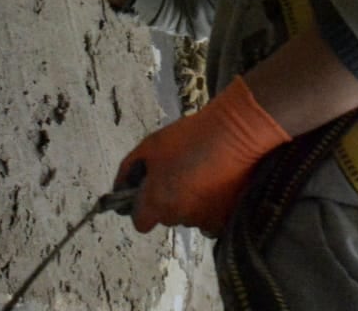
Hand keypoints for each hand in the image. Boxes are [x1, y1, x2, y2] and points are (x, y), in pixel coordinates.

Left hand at [114, 76, 290, 234]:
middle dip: (169, 201)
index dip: (142, 208)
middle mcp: (179, 218)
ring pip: (190, 217)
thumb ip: (129, 169)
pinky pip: (212, 218)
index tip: (150, 191)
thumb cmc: (190, 136)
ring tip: (204, 175)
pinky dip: (213, 205)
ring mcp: (204, 221)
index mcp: (157, 202)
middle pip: (167, 217)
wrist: (238, 134)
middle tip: (180, 174)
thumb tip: (119, 188)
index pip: (140, 222)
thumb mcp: (150, 144)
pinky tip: (219, 184)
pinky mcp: (227, 219)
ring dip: (192, 203)